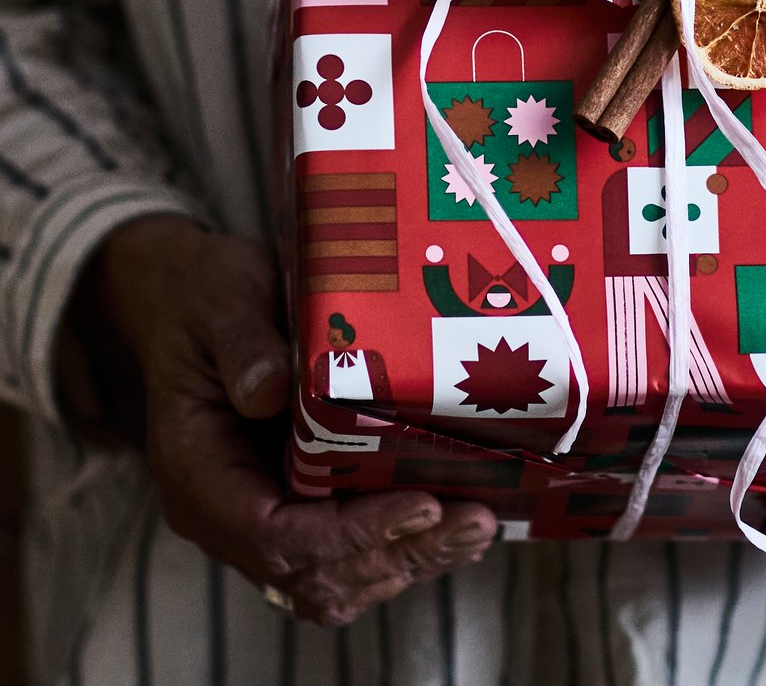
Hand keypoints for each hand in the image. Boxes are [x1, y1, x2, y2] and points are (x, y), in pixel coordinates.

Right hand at [69, 217, 496, 624]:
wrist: (186, 294)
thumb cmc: (204, 294)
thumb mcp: (219, 302)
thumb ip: (243, 346)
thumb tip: (272, 390)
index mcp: (198, 473)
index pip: (273, 536)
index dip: (350, 534)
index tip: (421, 506)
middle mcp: (228, 511)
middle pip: (313, 572)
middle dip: (396, 552)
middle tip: (473, 521)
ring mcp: (263, 510)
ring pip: (336, 574)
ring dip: (409, 558)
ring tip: (477, 526)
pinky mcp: (298, 498)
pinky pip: (347, 547)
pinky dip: (401, 542)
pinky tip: (455, 517)